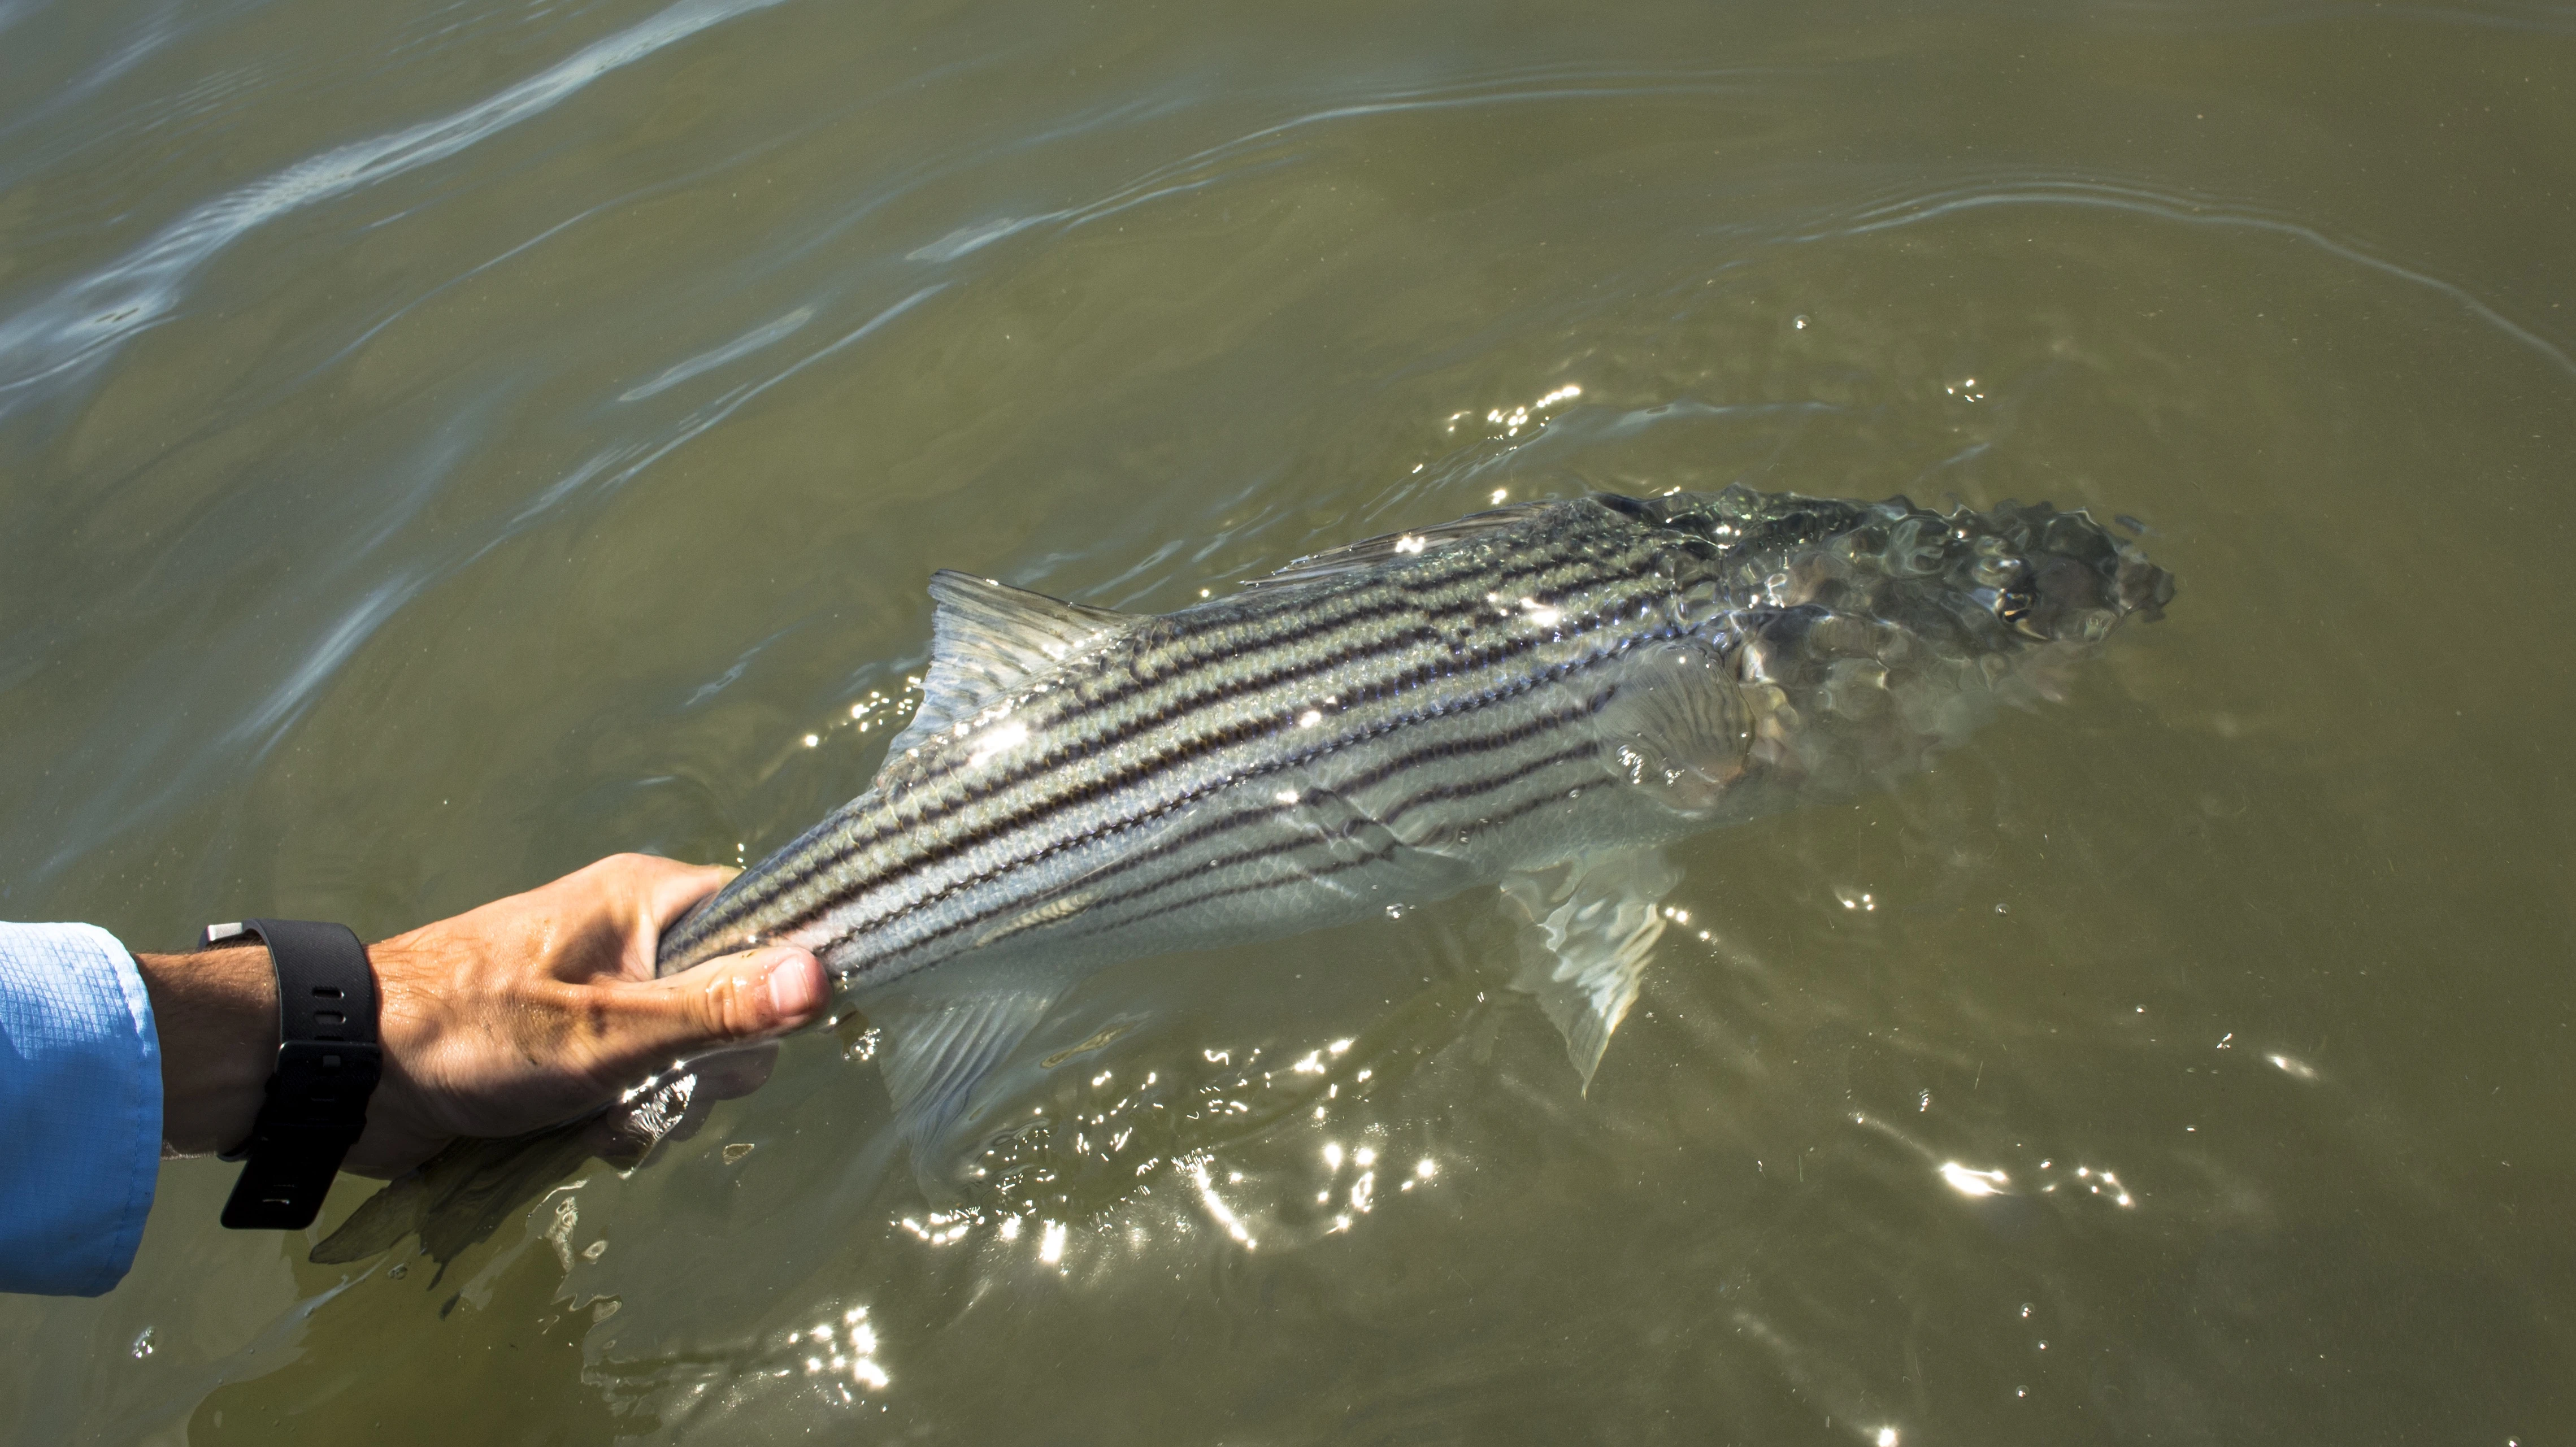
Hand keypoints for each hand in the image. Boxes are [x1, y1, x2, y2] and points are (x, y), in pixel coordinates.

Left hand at [137, 854, 829, 1177]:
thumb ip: (718, 1009)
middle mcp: (636, 936)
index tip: (757, 1035)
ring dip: (662, 1104)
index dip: (779, 980)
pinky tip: (585, 1134)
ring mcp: (606, 991)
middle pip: (738, 1004)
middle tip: (656, 1088)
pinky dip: (625, 1117)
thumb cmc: (472, 1033)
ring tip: (602, 1120)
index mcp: (649, 899)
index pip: (768, 919)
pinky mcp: (578, 1044)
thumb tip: (825, 979)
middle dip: (706, 1068)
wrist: (346, 1074)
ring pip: (692, 1056)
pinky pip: (643, 1082)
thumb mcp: (607, 1031)